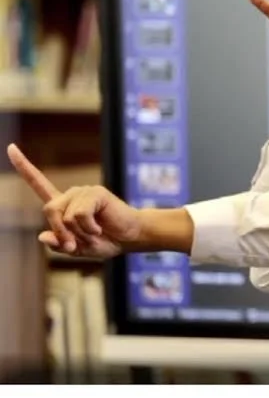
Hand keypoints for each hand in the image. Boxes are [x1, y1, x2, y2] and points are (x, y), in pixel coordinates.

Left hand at [7, 143, 140, 259]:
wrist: (128, 239)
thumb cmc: (104, 241)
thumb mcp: (76, 249)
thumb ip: (58, 245)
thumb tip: (41, 235)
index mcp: (63, 205)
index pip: (39, 183)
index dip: (23, 166)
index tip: (10, 147)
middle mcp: (71, 194)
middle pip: (49, 210)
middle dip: (61, 232)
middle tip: (76, 245)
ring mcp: (84, 191)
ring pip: (65, 216)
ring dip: (79, 233)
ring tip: (94, 233)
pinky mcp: (96, 192)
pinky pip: (80, 214)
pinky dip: (88, 228)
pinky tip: (99, 228)